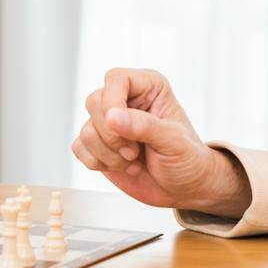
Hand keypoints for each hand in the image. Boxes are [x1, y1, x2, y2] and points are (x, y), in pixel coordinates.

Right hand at [72, 67, 249, 215]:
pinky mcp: (97, 144)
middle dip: (112, 135)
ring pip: (86, 130)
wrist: (185, 189)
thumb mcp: (174, 141)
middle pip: (94, 103)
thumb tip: (112, 117)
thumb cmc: (188, 160)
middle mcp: (125, 100)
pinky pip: (79, 148)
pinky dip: (98, 163)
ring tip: (133, 161)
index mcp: (148, 87)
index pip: (116, 79)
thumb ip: (144, 126)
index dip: (112, 101)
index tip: (121, 126)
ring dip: (108, 154)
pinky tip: (122, 167)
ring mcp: (109, 123)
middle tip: (134, 152)